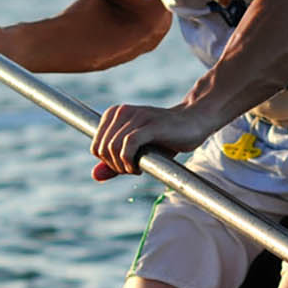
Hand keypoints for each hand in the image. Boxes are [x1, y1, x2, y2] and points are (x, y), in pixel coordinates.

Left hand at [89, 103, 213, 177]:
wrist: (193, 122)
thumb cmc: (165, 138)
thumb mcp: (137, 151)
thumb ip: (115, 162)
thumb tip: (94, 176)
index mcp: (114, 114)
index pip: (96, 146)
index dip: (107, 163)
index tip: (124, 167)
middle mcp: (122, 112)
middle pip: (103, 148)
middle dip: (114, 166)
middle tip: (132, 170)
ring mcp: (136, 116)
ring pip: (114, 147)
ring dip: (122, 166)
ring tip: (136, 169)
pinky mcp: (150, 124)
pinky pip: (128, 145)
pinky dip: (129, 161)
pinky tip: (138, 168)